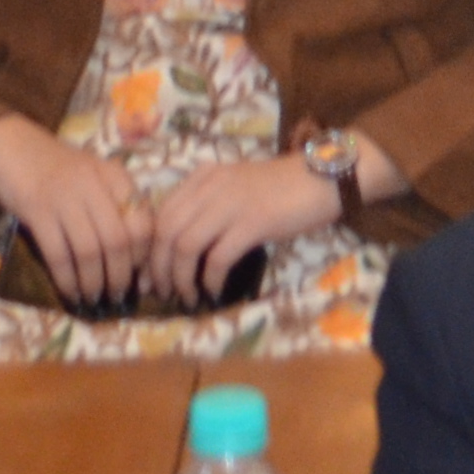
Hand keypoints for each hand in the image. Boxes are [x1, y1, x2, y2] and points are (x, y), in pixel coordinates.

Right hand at [0, 118, 151, 306]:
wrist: (14, 149)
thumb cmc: (60, 168)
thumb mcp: (95, 176)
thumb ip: (115, 204)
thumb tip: (134, 256)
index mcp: (114, 175)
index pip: (141, 221)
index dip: (142, 255)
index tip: (138, 274)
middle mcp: (93, 184)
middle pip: (117, 240)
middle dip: (119, 275)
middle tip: (116, 295)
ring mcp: (65, 197)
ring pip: (89, 251)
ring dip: (94, 282)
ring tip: (95, 298)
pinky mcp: (38, 212)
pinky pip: (58, 254)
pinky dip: (67, 279)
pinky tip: (70, 292)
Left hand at [142, 153, 343, 302]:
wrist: (323, 177)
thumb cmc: (281, 187)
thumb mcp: (235, 186)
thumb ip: (208, 205)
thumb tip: (182, 246)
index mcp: (203, 176)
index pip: (161, 213)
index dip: (150, 248)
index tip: (150, 275)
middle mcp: (211, 186)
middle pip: (166, 231)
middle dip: (159, 268)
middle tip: (163, 292)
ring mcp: (231, 203)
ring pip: (186, 245)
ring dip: (181, 279)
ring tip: (188, 297)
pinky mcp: (253, 222)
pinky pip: (218, 257)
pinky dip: (210, 280)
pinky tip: (214, 292)